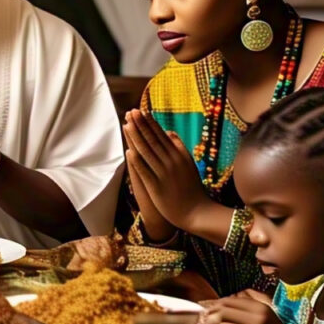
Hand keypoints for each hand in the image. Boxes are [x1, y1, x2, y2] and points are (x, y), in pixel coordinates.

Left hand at [123, 109, 208, 231]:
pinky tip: (129, 151)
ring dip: (136, 137)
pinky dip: (137, 160)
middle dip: (141, 125)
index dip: (150, 123)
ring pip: (147, 152)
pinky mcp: (157, 186)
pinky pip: (145, 170)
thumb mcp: (188, 163)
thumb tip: (169, 131)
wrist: (197, 212)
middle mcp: (172, 161)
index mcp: (180, 154)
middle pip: (153, 140)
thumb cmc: (191, 187)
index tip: (140, 111)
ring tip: (127, 125)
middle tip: (131, 112)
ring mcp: (164, 173)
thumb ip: (178, 147)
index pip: (162, 135)